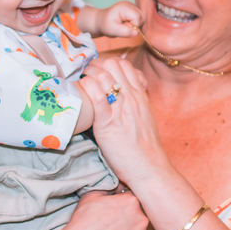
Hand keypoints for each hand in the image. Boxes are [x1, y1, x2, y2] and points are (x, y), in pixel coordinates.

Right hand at [57, 189, 151, 229]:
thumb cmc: (81, 225)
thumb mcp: (90, 197)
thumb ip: (109, 188)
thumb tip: (119, 186)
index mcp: (131, 202)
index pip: (132, 197)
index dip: (122, 202)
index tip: (113, 209)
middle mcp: (142, 219)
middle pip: (139, 214)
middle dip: (128, 217)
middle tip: (112, 224)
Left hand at [78, 57, 167, 185]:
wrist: (149, 167)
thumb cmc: (144, 146)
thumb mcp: (144, 116)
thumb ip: (134, 102)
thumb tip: (121, 93)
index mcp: (140, 95)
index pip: (124, 65)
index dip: (107, 63)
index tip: (97, 71)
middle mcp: (131, 98)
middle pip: (112, 64)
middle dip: (95, 64)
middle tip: (86, 74)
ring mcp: (120, 109)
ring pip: (103, 76)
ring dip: (88, 75)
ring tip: (82, 83)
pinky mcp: (108, 124)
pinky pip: (97, 99)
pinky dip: (87, 90)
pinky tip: (81, 93)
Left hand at [98, 1, 142, 37]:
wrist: (101, 20)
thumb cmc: (106, 25)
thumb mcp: (112, 30)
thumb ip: (124, 32)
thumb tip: (136, 32)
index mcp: (124, 7)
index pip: (137, 16)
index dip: (133, 26)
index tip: (123, 28)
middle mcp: (129, 4)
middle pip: (141, 16)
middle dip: (135, 25)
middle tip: (123, 27)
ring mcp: (132, 6)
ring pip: (142, 18)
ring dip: (135, 25)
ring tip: (124, 25)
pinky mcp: (133, 9)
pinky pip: (139, 18)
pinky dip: (134, 23)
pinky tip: (126, 23)